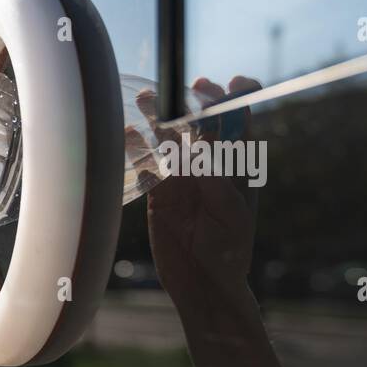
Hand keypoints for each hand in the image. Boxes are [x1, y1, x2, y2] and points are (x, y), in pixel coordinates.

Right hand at [140, 76, 260, 315]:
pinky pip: (146, 165)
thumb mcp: (230, 212)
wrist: (203, 283)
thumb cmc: (229, 248)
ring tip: (145, 98)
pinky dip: (136, 149)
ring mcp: (182, 178)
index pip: (239, 122)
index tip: (228, 83)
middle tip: (185, 86)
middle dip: (192, 101)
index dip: (235, 99)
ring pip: (169, 140)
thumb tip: (205, 139)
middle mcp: (209, 167)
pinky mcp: (159, 194)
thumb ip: (217, 176)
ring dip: (159, 119)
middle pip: (200, 124)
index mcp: (237, 167)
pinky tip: (127, 134)